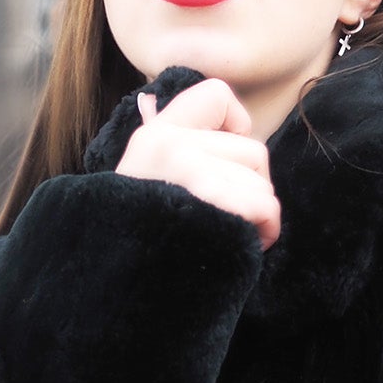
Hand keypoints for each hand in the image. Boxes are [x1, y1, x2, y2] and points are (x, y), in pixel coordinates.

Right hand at [115, 77, 281, 250]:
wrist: (116, 287)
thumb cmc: (141, 241)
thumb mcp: (145, 185)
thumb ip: (173, 153)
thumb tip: (180, 116)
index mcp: (153, 137)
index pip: (216, 94)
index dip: (236, 125)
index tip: (224, 162)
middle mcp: (168, 145)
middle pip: (254, 150)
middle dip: (254, 190)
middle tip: (234, 219)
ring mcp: (186, 171)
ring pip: (262, 182)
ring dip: (261, 215)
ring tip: (234, 236)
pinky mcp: (208, 201)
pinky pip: (264, 206)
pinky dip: (266, 230)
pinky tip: (249, 245)